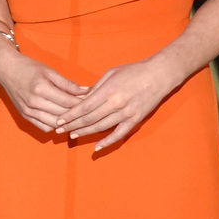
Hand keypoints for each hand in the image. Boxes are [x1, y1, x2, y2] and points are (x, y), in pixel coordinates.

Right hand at [0, 39, 83, 132]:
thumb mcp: (49, 71)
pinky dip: (55, 126)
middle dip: (77, 114)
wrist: (7, 69)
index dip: (82, 104)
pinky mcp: (25, 115)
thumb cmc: (29, 67)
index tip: (93, 102)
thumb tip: (86, 91)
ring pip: (54, 124)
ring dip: (67, 123)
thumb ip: (67, 84)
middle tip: (89, 112)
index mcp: (41, 88)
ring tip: (78, 118)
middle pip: (62, 114)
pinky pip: (44, 127)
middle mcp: (34, 102)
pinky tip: (62, 121)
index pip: (68, 102)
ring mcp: (28, 111)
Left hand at [56, 55, 176, 149]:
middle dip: (73, 125)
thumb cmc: (134, 71)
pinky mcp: (135, 120)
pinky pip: (119, 134)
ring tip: (72, 136)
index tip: (59, 120)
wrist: (159, 75)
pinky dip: (107, 142)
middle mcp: (116, 104)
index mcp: (109, 91)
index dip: (70, 115)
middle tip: (60, 131)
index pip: (84, 107)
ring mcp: (126, 114)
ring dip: (85, 133)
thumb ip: (96, 87)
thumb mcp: (111, 73)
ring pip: (101, 127)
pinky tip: (96, 147)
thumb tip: (82, 99)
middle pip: (89, 119)